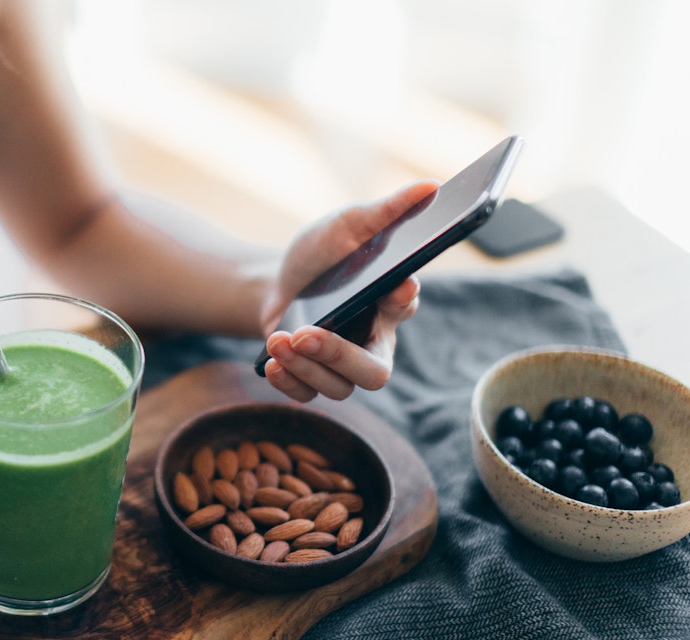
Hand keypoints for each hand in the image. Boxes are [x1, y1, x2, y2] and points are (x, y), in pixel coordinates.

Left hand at [259, 181, 437, 401]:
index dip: (402, 301)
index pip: (405, 307)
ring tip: (278, 340)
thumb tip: (430, 186)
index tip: (395, 287)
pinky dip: (289, 383)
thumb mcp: (348, 225)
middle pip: (374, 371)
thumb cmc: (323, 254)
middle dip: (339, 356)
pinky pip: (308, 396)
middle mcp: (372, 340)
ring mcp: (342, 366)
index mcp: (390, 303)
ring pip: (339, 388)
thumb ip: (388, 211)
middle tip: (307, 333)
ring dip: (305, 366)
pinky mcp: (312, 378)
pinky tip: (272, 364)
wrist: (277, 281)